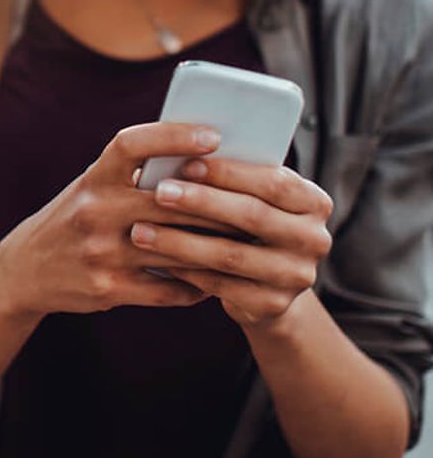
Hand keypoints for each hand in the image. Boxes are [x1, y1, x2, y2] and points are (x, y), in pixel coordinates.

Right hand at [0, 123, 227, 318]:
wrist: (26, 269)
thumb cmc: (76, 216)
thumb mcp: (93, 186)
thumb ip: (136, 175)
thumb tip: (204, 160)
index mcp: (94, 177)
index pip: (133, 144)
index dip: (174, 135)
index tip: (213, 135)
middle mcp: (94, 210)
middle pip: (170, 201)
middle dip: (217, 203)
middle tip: (257, 201)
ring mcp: (100, 251)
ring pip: (176, 247)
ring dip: (216, 247)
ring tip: (248, 242)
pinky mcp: (108, 288)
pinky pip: (167, 287)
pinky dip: (196, 285)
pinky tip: (216, 280)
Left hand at [129, 157, 332, 328]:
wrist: (268, 284)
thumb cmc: (250, 223)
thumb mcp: (255, 197)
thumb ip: (236, 179)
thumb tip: (183, 151)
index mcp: (314, 202)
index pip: (273, 181)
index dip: (230, 172)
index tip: (187, 162)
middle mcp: (315, 239)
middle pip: (252, 216)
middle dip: (201, 202)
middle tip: (159, 192)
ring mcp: (296, 276)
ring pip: (231, 255)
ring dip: (181, 241)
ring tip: (142, 230)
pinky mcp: (272, 306)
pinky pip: (221, 286)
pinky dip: (186, 271)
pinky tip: (157, 259)